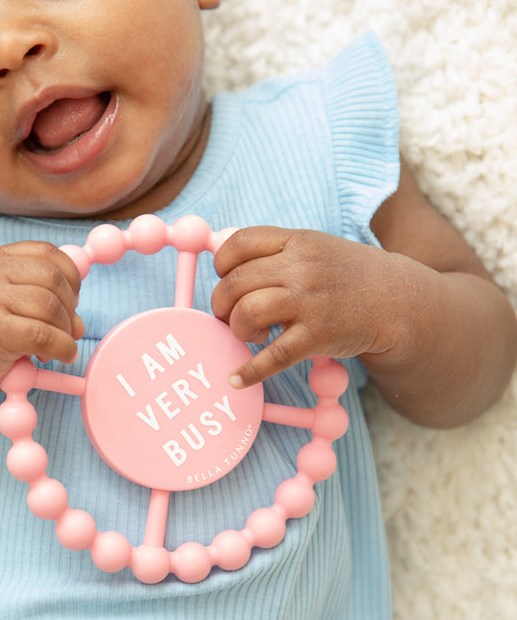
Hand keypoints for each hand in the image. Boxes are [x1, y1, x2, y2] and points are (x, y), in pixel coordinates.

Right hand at [0, 241, 83, 404]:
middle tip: (67, 329)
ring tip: (55, 348)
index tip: (71, 300)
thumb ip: (37, 296)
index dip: (70, 276)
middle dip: (71, 305)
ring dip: (65, 330)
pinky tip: (59, 356)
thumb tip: (79, 318)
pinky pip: (45, 335)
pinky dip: (62, 348)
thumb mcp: (1, 303)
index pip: (46, 252)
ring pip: (51, 306)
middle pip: (53, 277)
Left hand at [212, 226, 395, 388]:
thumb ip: (275, 253)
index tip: (225, 279)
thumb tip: (224, 266)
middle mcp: (301, 268)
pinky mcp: (318, 336)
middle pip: (236, 282)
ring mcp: (310, 302)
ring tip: (249, 335)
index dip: (222, 264)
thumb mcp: (315, 248)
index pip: (240, 243)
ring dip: (236, 328)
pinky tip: (237, 379)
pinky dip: (249, 371)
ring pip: (247, 313)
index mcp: (297, 241)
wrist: (399, 301)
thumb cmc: (346, 276)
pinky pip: (273, 357)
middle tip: (227, 315)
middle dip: (221, 303)